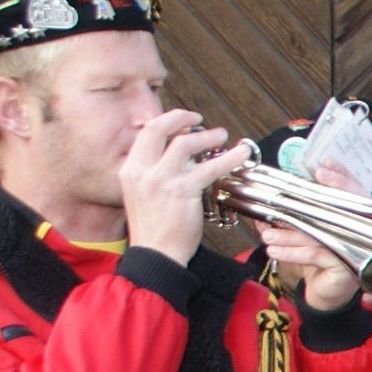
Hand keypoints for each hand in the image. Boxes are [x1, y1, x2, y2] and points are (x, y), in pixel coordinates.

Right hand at [120, 112, 248, 260]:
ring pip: (185, 143)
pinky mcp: (182, 191)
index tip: (182, 121)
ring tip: (222, 135)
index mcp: (130, 169)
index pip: (146, 134)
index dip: (166, 122)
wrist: (157, 254)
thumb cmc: (154, 229)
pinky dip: (229, 158)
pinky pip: (210, 167)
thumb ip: (152, 173)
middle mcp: (142, 170)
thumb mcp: (140, 195)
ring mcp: (161, 179)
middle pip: (158, 128)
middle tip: (199, 119)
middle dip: (180, 117)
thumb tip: (173, 156)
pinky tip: (241, 154)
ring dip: (206, 136)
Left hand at [258, 218, 360, 311]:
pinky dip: (294, 253)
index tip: (268, 215)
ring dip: (286, 238)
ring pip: (311, 239)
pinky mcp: (343, 264)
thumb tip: (262, 222)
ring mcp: (346, 249)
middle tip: (266, 228)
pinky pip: (315, 255)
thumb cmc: (317, 270)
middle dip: (286, 225)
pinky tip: (277, 252)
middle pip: (312, 225)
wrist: (327, 296)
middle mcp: (343, 236)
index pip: (310, 216)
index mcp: (334, 227)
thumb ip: (283, 234)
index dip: (289, 214)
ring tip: (268, 239)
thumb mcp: (297, 248)